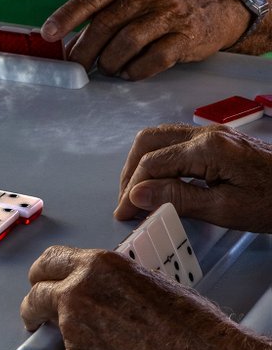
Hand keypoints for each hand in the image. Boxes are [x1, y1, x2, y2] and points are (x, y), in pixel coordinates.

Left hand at [20, 246, 241, 349]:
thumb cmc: (188, 323)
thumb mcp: (144, 280)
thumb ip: (108, 281)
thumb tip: (93, 289)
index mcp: (96, 266)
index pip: (48, 262)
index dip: (41, 275)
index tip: (38, 282)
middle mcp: (77, 293)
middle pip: (35, 295)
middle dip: (34, 305)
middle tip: (38, 315)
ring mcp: (73, 328)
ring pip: (55, 329)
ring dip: (65, 334)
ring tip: (99, 343)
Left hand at [40, 0, 248, 79]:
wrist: (223, 6)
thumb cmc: (168, 2)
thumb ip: (108, 10)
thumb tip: (70, 42)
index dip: (67, 15)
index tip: (48, 34)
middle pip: (106, 24)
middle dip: (85, 49)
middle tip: (77, 66)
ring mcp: (172, 14)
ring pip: (125, 44)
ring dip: (109, 62)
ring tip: (107, 68)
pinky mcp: (186, 38)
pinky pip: (151, 61)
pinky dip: (133, 71)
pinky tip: (129, 72)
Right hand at [114, 123, 271, 231]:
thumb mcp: (225, 209)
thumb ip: (178, 198)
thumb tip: (137, 196)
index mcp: (207, 148)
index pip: (152, 164)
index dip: (131, 191)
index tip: (123, 215)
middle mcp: (205, 134)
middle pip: (148, 142)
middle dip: (130, 173)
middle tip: (127, 204)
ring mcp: (212, 135)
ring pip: (159, 139)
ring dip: (142, 165)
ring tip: (138, 195)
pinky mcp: (218, 143)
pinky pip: (176, 144)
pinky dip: (159, 161)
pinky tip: (161, 183)